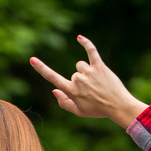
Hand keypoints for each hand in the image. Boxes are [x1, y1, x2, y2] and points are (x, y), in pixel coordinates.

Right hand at [30, 36, 147, 126]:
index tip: (32, 59)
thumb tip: (54, 89)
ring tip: (98, 83)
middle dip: (80, 81)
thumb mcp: (78, 112)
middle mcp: (78, 80)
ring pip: (81, 66)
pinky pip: (91, 51)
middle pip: (73, 74)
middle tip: (93, 92)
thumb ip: (64, 102)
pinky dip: (86, 43)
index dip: (41, 68)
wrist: (118, 106)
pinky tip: (79, 38)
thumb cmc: (98, 110)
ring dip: (86, 72)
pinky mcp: (99, 66)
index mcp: (71, 91)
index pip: (52, 77)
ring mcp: (89, 72)